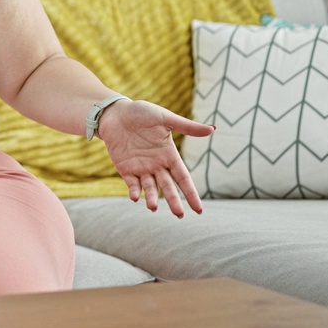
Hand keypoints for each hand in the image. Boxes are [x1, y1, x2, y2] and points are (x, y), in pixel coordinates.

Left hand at [96, 100, 214, 216]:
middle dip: (174, 201)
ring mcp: (141, 168)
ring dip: (152, 198)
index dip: (190, 193)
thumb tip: (213, 129)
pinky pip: (131, 184)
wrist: (115, 112)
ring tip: (153, 207)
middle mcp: (157, 165)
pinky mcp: (125, 168)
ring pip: (150, 188)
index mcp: (169, 155)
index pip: (183, 178)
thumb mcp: (165, 118)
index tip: (199, 210)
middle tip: (179, 215)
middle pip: (168, 187)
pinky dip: (134, 191)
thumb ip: (187, 127)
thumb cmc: (141, 113)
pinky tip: (136, 197)